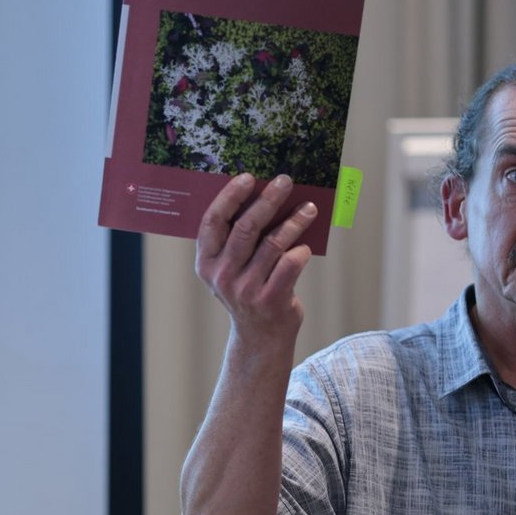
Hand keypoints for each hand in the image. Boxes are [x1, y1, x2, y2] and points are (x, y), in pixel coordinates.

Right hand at [194, 173, 317, 352]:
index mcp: (206, 263)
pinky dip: (301, 251)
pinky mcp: (271, 299)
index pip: (213, 222)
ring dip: (294, 221)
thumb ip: (235, 240)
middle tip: (285, 181)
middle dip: (268, 200)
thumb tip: (262, 195)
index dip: (230, 197)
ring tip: (309, 208)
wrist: (260, 337)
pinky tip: (305, 246)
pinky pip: (291, 264)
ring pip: (273, 243)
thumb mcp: (229, 268)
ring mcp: (246, 289)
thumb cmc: (247, 291)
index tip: (248, 178)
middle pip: (246, 228)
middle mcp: (223, 276)